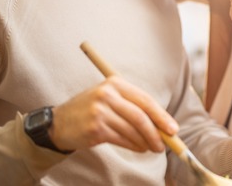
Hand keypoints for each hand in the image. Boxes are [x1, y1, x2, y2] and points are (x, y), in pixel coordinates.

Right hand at [48, 76, 177, 152]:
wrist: (59, 123)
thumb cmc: (90, 110)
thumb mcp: (109, 98)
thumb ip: (132, 106)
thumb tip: (161, 123)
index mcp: (114, 83)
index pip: (144, 99)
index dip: (161, 115)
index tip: (172, 128)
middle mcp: (107, 95)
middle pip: (140, 116)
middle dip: (157, 132)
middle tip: (166, 143)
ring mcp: (100, 112)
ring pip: (132, 130)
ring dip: (146, 142)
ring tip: (153, 148)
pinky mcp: (95, 128)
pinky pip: (122, 139)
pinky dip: (134, 146)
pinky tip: (140, 148)